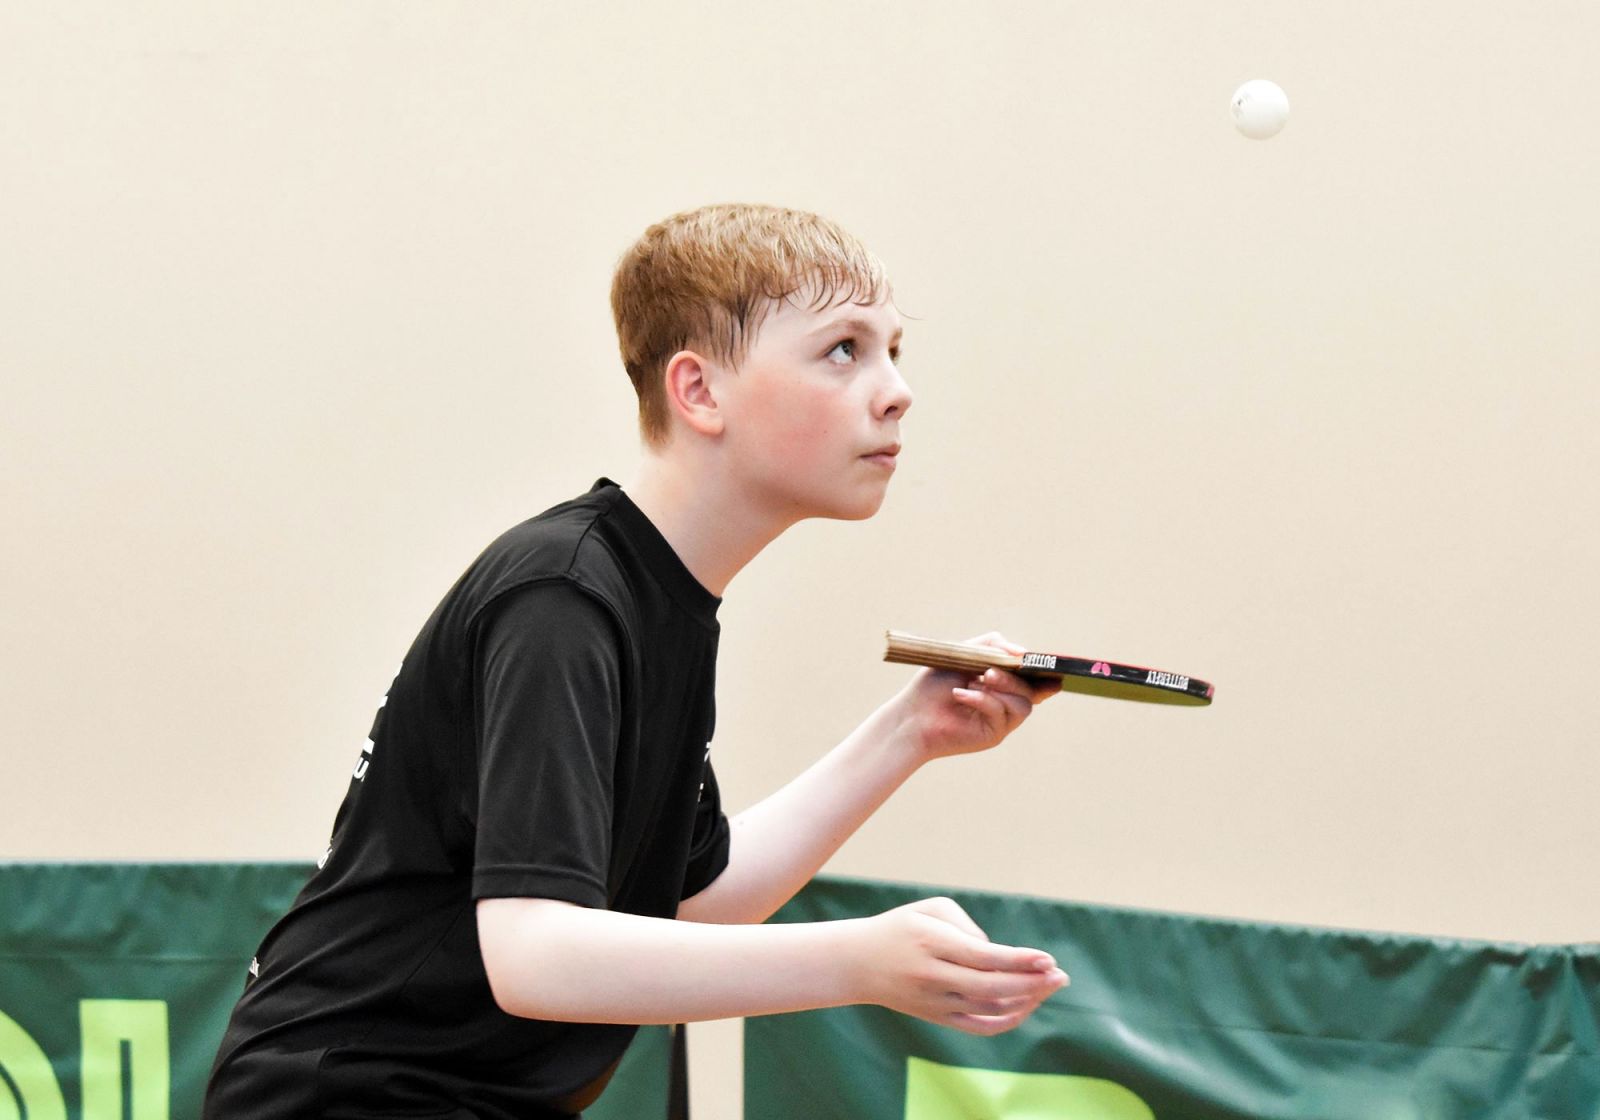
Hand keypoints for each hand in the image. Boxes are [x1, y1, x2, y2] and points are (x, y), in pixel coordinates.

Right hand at [849, 897, 1068, 1035]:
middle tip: (1060, 975)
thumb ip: (968, 926)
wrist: (859, 963)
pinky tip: (1028, 1005)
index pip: (984, 957)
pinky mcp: (937, 1018)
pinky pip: (979, 1026)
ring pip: (989, 1008)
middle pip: (992, 987)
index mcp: (931, 943)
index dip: (1019, 960)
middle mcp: (933, 976)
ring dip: (1026, 999)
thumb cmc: (902, 928)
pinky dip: (1007, 1019)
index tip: (1046, 958)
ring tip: (1050, 984)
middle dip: (1031, 982)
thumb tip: (1000, 955)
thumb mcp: (930, 909)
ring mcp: (935, 1002)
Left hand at [893, 632, 1060, 761]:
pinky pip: (1001, 714)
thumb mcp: (964, 653)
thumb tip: (1021, 652)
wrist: (912, 714)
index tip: (1048, 665)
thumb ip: (992, 645)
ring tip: (976, 681)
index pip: (1032, 678)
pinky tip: (961, 694)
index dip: (1044, 672)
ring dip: (1002, 689)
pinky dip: (983, 700)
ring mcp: (1001, 721)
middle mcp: (1006, 702)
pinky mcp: (993, 735)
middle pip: (1031, 690)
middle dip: (1013, 678)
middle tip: (989, 672)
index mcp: (1002, 683)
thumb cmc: (934, 684)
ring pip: (1023, 704)